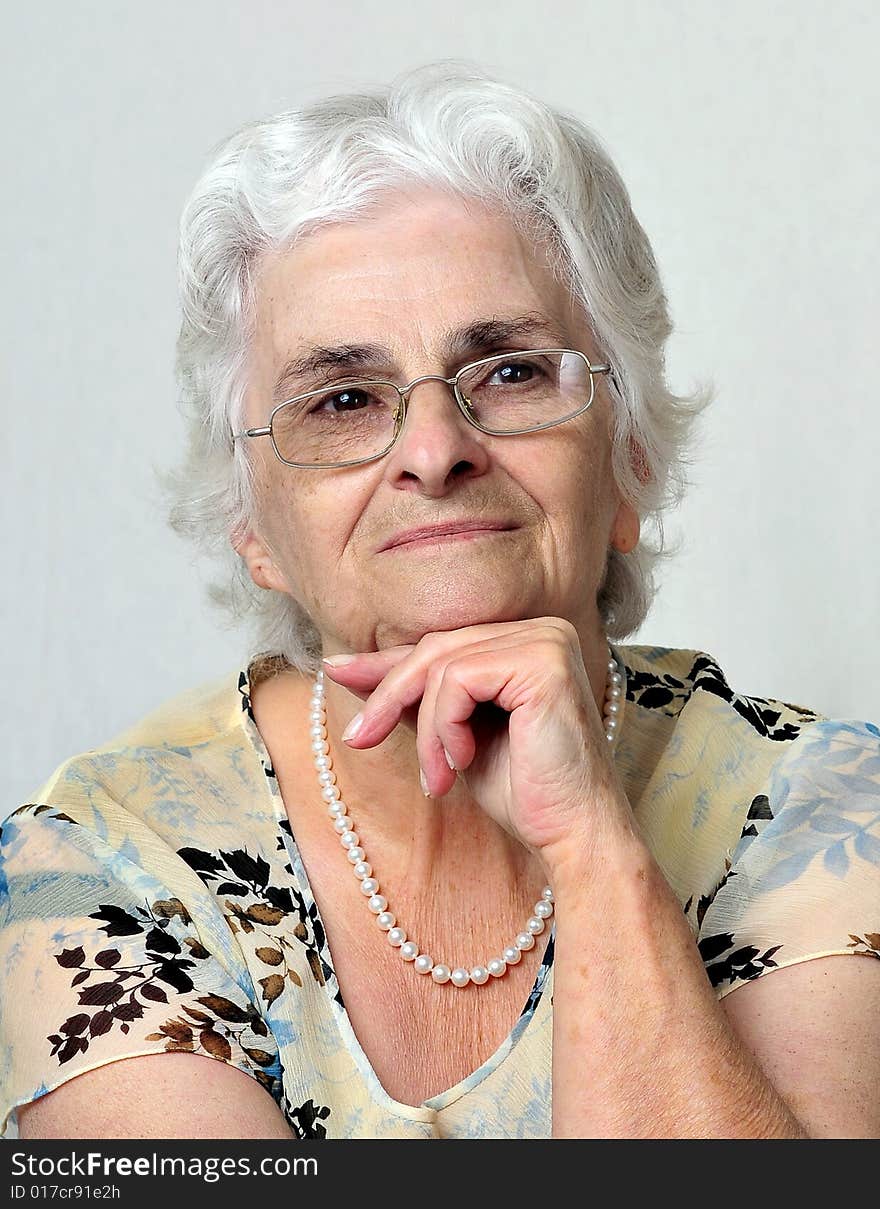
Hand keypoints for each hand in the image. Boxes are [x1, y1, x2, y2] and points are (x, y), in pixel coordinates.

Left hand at [321, 618, 634, 861]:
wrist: (573, 835)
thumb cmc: (522, 790)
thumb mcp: (451, 734)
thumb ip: (411, 696)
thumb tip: (341, 664)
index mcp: (526, 639)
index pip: (440, 645)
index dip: (385, 667)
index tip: (335, 674)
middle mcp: (542, 629)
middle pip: (434, 648)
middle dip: (390, 697)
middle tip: (361, 740)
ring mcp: (547, 640)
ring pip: (439, 664)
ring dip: (425, 729)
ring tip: (438, 777)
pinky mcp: (543, 662)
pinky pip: (458, 679)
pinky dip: (444, 726)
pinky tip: (462, 762)